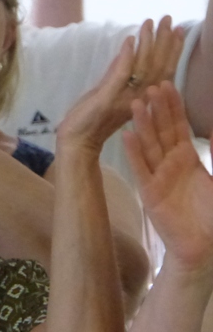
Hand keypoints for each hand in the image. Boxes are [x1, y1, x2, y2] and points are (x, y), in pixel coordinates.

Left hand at [58, 16, 183, 152]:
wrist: (76, 142)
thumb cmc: (91, 120)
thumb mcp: (107, 92)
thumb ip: (118, 73)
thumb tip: (128, 51)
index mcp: (141, 98)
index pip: (163, 70)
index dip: (172, 50)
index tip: (179, 30)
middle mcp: (137, 99)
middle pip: (158, 66)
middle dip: (165, 41)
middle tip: (169, 18)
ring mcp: (123, 99)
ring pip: (143, 67)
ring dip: (148, 43)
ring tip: (151, 23)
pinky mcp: (107, 99)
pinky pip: (120, 76)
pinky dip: (126, 57)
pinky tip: (129, 40)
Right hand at [124, 84, 212, 270]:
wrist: (203, 246)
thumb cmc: (212, 216)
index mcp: (187, 159)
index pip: (178, 127)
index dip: (173, 107)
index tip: (166, 85)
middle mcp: (170, 165)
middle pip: (161, 131)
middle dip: (156, 109)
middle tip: (149, 85)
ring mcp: (158, 178)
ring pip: (149, 146)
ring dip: (141, 124)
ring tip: (134, 102)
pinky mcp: (150, 193)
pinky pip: (141, 169)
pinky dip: (134, 152)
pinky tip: (127, 134)